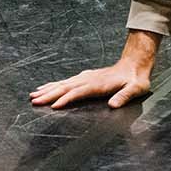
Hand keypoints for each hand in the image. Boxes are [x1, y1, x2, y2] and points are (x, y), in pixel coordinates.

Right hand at [30, 32, 158, 109]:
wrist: (135, 63)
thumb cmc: (136, 79)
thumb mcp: (135, 89)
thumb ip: (124, 96)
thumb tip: (113, 105)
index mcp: (99, 84)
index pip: (78, 92)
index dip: (66, 99)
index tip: (53, 106)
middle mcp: (89, 79)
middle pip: (66, 87)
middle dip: (49, 94)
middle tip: (34, 101)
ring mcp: (86, 77)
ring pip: (63, 84)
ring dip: (48, 89)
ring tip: (34, 95)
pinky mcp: (86, 77)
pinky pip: (67, 82)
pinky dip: (55, 85)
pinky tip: (48, 88)